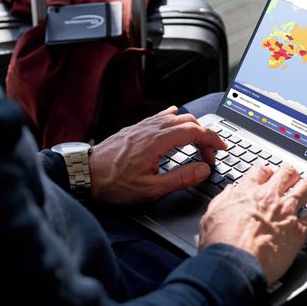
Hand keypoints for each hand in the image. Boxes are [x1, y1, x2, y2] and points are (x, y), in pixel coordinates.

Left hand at [89, 106, 226, 204]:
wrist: (84, 174)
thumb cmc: (113, 183)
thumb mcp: (151, 188)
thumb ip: (181, 178)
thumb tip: (203, 169)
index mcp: (157, 141)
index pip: (194, 131)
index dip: (212, 139)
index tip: (221, 149)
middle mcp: (151, 129)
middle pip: (188, 121)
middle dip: (204, 135)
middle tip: (210, 154)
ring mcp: (142, 126)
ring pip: (175, 116)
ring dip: (191, 127)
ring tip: (197, 144)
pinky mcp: (135, 128)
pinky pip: (160, 116)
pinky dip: (174, 119)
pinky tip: (175, 121)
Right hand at [198, 166, 306, 283]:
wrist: (233, 262)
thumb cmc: (221, 244)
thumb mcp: (211, 215)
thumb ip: (224, 200)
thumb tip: (229, 192)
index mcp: (247, 193)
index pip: (259, 172)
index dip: (265, 172)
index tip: (268, 174)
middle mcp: (269, 198)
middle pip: (286, 175)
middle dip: (291, 173)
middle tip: (294, 175)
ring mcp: (286, 212)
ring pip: (306, 189)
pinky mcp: (298, 230)